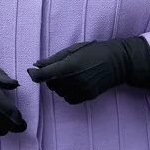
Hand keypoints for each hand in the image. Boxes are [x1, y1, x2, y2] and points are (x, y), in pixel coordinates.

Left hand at [27, 37, 149, 104]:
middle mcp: (74, 81)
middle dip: (49, 77)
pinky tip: (74, 83)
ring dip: (58, 85)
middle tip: (58, 68)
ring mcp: (81, 90)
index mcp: (69, 67)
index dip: (34, 74)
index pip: (43, 76)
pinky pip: (68, 99)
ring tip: (69, 74)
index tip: (31, 71)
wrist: (118, 62)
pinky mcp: (87, 97)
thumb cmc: (94, 51)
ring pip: (59, 92)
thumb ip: (53, 59)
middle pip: (50, 85)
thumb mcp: (72, 50)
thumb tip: (36, 64)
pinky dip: (67, 92)